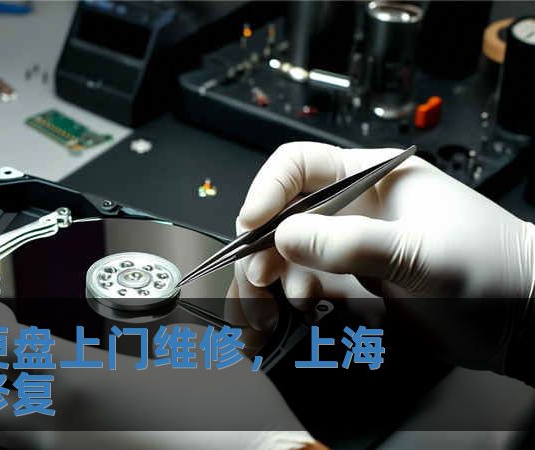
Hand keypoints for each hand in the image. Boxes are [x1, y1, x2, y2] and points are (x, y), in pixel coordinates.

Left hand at [0, 302, 315, 448]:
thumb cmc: (233, 419)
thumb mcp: (198, 355)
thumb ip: (161, 341)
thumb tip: (157, 335)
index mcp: (84, 381)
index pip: (6, 347)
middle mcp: (63, 428)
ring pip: (14, 442)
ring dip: (14, 417)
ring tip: (37, 399)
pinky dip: (55, 440)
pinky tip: (84, 428)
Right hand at [232, 142, 534, 373]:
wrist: (522, 321)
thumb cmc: (490, 269)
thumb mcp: (420, 252)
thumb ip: (352, 243)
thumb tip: (286, 236)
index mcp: (370, 178)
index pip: (299, 167)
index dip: (269, 190)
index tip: (254, 224)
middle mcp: (351, 210)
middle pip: (281, 216)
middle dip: (261, 248)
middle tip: (259, 281)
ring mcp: (347, 249)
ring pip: (284, 257)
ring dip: (267, 284)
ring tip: (264, 313)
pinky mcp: (348, 285)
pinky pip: (301, 289)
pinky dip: (284, 306)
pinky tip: (284, 320)